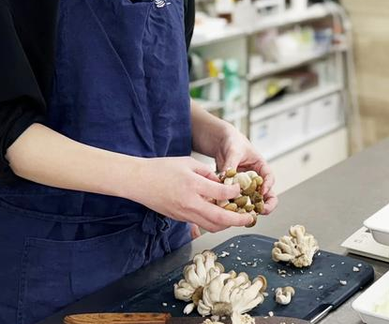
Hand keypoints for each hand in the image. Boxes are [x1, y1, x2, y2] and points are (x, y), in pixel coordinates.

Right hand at [123, 156, 253, 232]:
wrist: (138, 181)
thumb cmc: (162, 168)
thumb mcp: (188, 163)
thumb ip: (207, 173)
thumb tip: (222, 183)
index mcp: (193, 185)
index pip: (222, 193)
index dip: (235, 192)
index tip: (241, 190)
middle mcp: (190, 203)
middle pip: (220, 218)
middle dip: (238, 220)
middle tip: (249, 218)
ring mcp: (184, 214)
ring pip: (211, 226)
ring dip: (226, 225)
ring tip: (236, 219)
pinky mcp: (179, 218)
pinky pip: (200, 224)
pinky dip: (213, 222)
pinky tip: (219, 216)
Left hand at [215, 126, 277, 214]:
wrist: (219, 142)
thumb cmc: (232, 141)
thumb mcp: (234, 150)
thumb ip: (231, 164)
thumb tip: (227, 177)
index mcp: (260, 166)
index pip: (269, 177)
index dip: (268, 185)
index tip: (263, 191)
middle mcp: (255, 177)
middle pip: (266, 193)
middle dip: (266, 204)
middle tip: (262, 210)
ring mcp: (245, 185)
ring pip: (253, 200)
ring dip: (252, 208)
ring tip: (248, 215)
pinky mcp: (234, 189)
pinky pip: (238, 200)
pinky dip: (237, 206)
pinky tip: (233, 211)